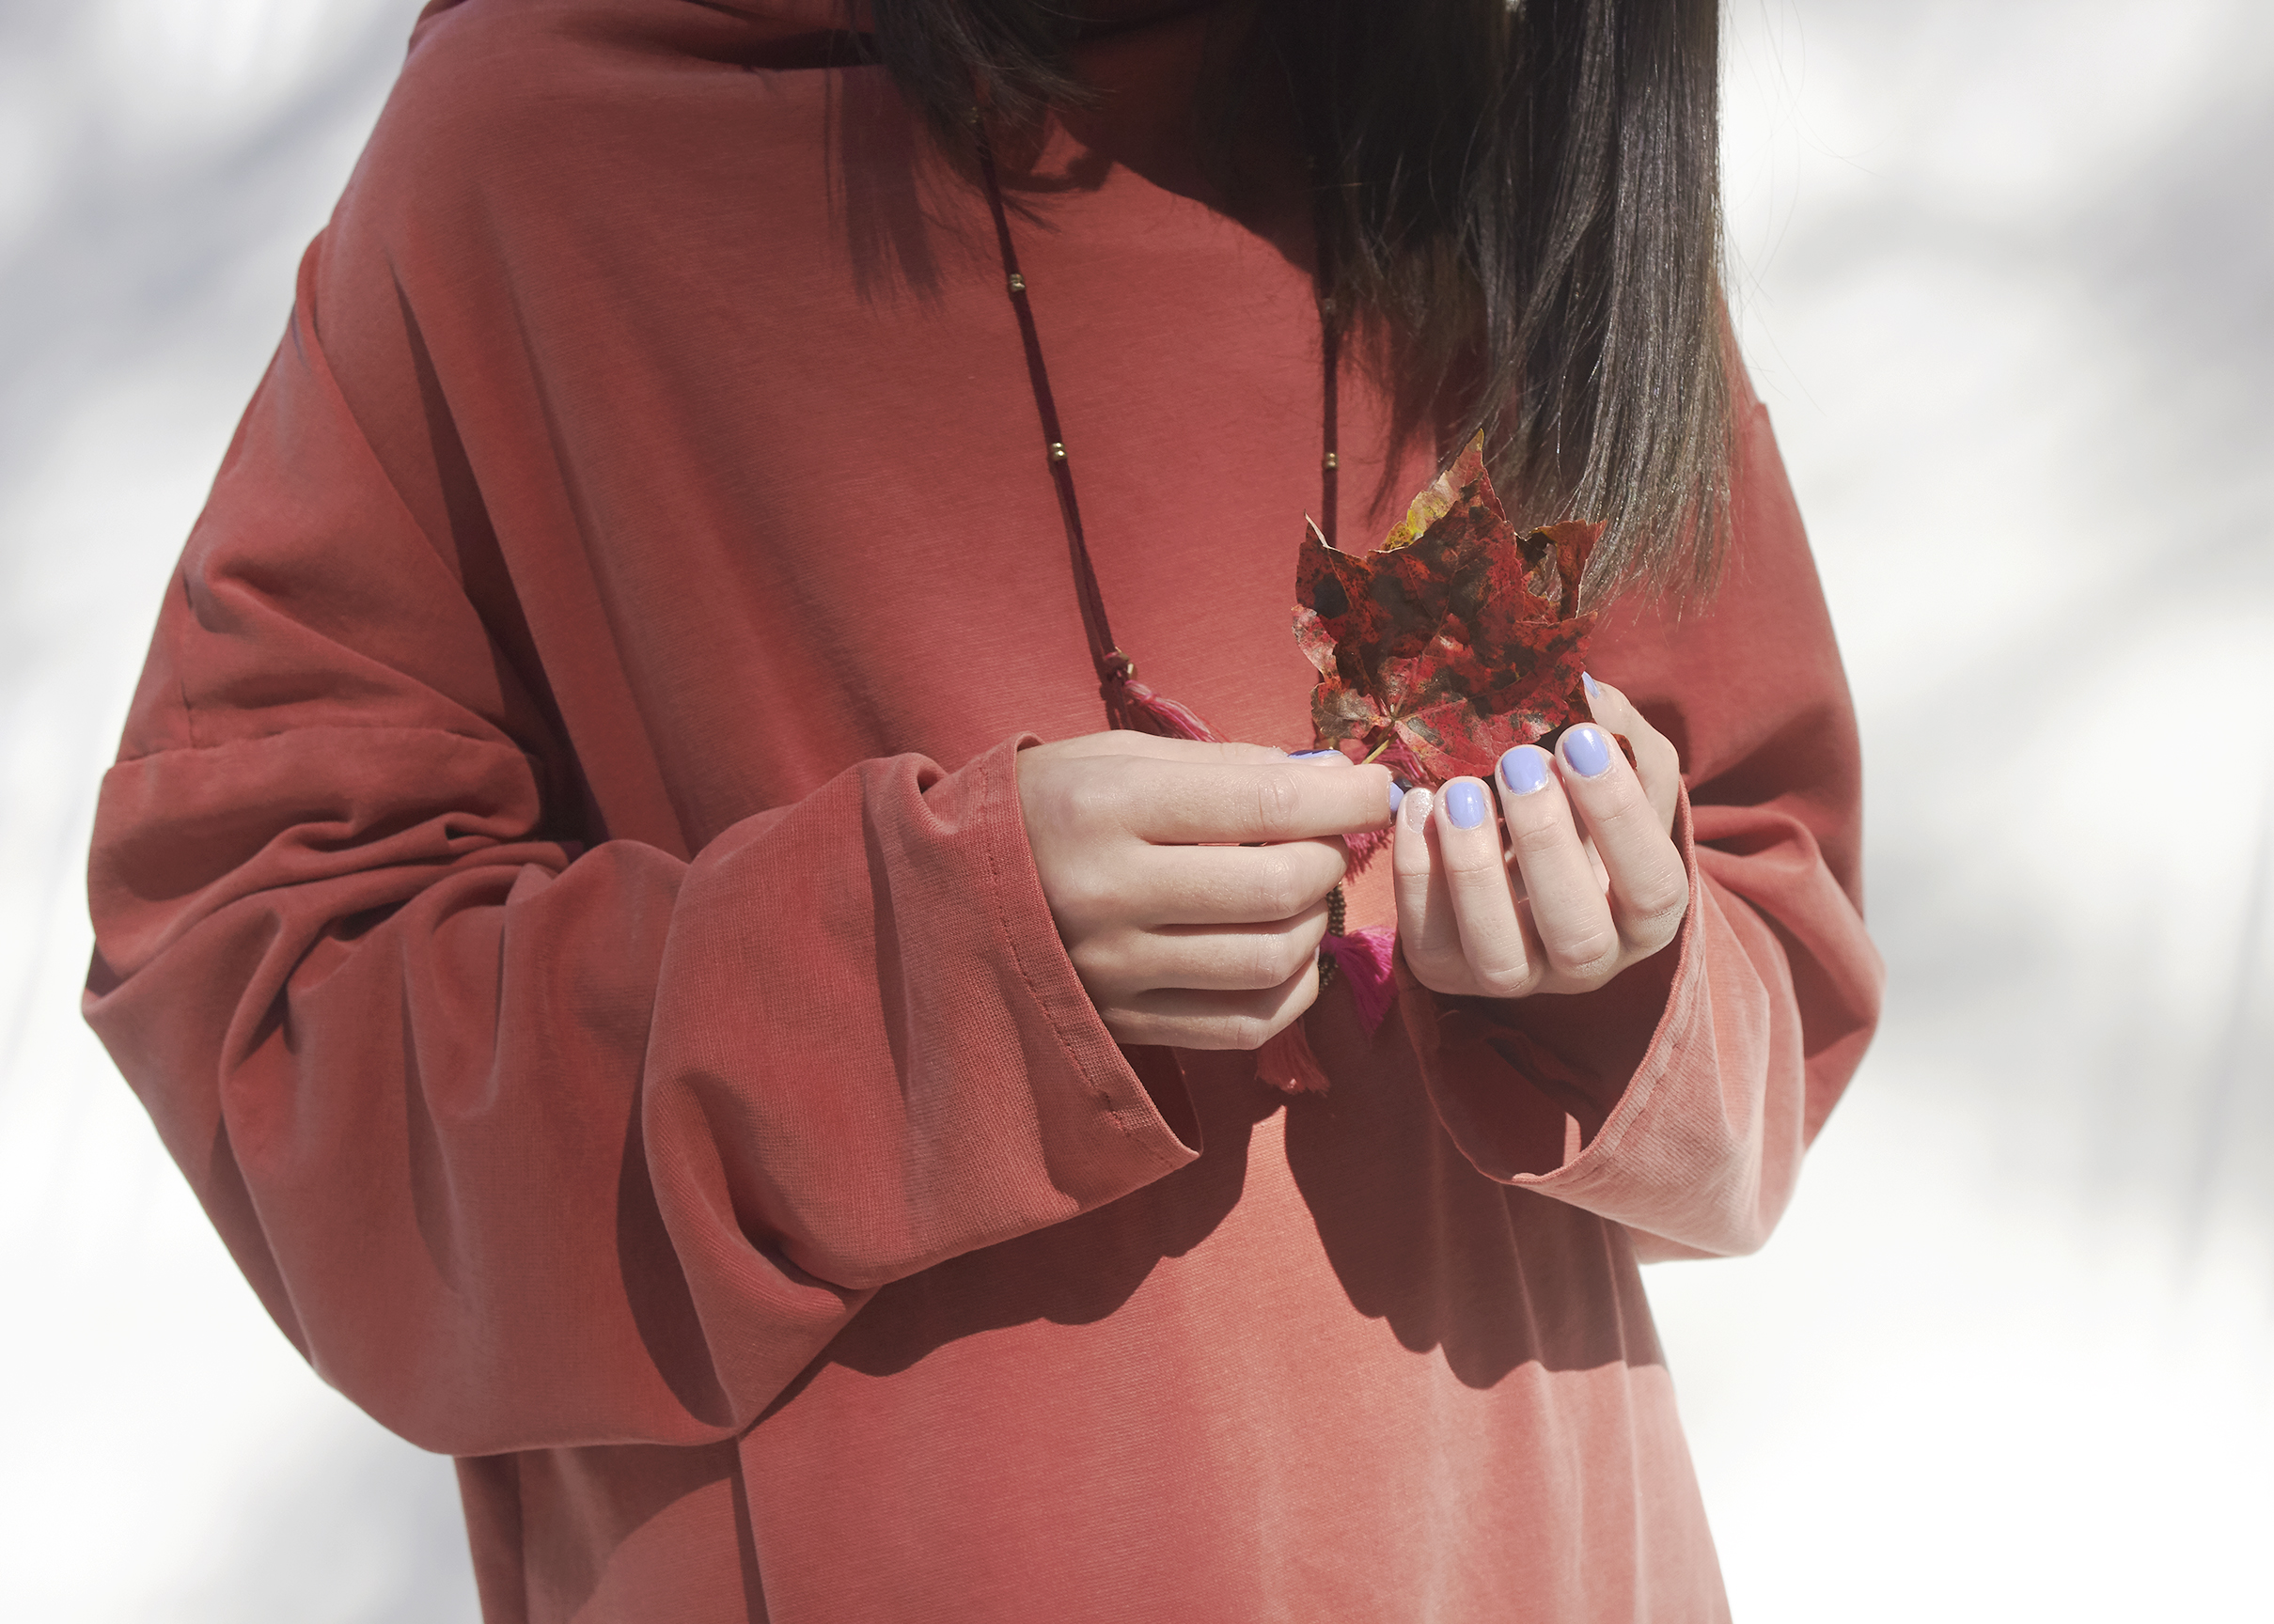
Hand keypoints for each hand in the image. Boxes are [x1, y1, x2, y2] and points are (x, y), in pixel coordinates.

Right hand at [1017, 732, 1394, 1048]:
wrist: (945, 889)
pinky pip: (1243, 1024)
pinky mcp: (1123, 1023)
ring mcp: (1115, 970)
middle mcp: (1109, 893)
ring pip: (1271, 961)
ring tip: (1302, 893)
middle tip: (1328, 839)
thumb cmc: (1045, 805)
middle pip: (1278, 889)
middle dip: (1331, 858)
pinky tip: (1290, 954)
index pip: (1267, 805)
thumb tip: (1335, 780)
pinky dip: (1293, 989)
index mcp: (1106, 806)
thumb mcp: (1117, 757)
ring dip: (1317, 923)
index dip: (1346, 797)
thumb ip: (1229, 766)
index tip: (1375, 788)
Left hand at [1392, 676, 1687, 999]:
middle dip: (1545, 841)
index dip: (1619, 817)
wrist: (1518, 858)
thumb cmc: (1582, 810)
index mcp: (1646, 916)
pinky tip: (1417, 809)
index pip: (1654, 887)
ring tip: (1458, 790)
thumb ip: (1620, 733)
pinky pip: (1430, 944)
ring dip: (1475, 869)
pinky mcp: (1448, 972)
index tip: (1581, 740)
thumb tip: (1589, 692)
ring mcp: (1517, 976)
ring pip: (1501, 957)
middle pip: (1578, 933)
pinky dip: (1417, 876)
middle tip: (1517, 759)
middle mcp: (1589, 961)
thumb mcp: (1618, 772)